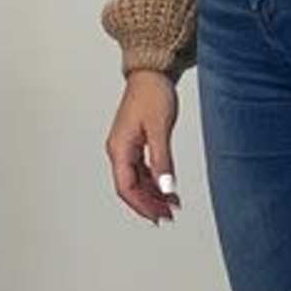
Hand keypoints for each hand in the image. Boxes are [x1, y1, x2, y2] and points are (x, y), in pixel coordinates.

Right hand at [106, 73, 181, 226]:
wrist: (151, 73)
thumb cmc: (152, 94)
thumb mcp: (160, 130)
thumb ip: (162, 161)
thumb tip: (165, 187)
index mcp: (119, 148)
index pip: (126, 187)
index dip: (142, 206)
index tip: (158, 217)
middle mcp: (119, 150)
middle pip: (130, 188)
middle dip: (148, 204)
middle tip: (168, 216)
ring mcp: (126, 147)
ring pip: (136, 181)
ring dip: (152, 195)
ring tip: (171, 206)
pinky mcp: (136, 143)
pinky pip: (142, 170)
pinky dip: (154, 181)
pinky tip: (167, 189)